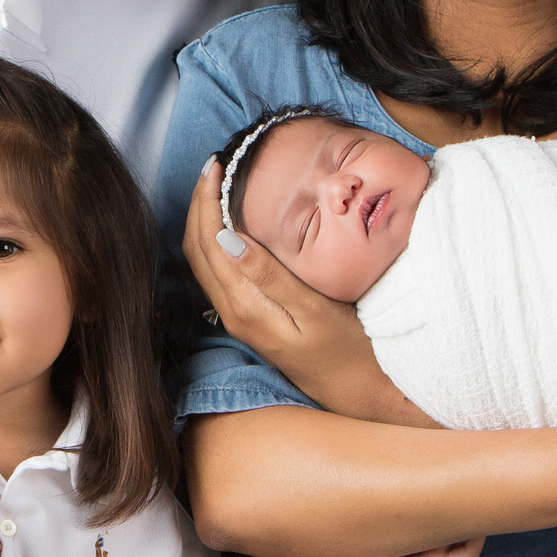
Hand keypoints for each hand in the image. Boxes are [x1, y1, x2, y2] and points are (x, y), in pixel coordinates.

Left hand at [182, 158, 434, 426]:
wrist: (358, 391)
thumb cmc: (348, 349)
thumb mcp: (313, 310)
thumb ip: (269, 275)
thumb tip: (227, 237)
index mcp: (244, 306)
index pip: (208, 243)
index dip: (206, 200)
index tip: (216, 165)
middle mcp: (233, 312)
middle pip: (198, 249)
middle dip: (199, 204)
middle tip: (214, 166)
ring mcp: (239, 317)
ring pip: (205, 261)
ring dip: (204, 220)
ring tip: (218, 186)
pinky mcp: (251, 318)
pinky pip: (219, 272)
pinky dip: (216, 239)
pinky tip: (232, 223)